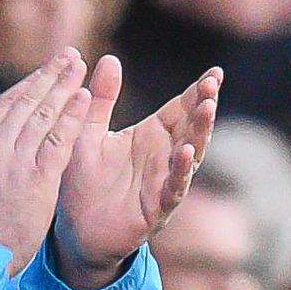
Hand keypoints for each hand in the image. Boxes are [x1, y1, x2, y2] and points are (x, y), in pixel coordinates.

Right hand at [0, 50, 90, 275]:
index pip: (7, 102)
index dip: (30, 82)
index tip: (46, 68)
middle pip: (28, 101)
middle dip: (51, 75)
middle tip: (71, 55)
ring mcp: (17, 160)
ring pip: (45, 114)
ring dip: (65, 87)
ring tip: (81, 67)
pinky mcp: (37, 179)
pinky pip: (59, 141)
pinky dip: (72, 117)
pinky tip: (85, 98)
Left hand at [52, 57, 221, 289]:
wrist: (75, 231)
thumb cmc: (85, 181)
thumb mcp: (89, 133)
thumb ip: (101, 99)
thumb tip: (110, 58)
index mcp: (151, 137)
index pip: (181, 109)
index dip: (198, 91)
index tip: (215, 71)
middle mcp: (163, 158)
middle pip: (191, 128)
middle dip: (203, 106)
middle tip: (212, 85)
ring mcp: (163, 184)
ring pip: (190, 156)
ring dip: (200, 134)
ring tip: (207, 110)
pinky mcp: (155, 210)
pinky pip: (172, 190)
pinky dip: (181, 173)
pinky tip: (186, 154)